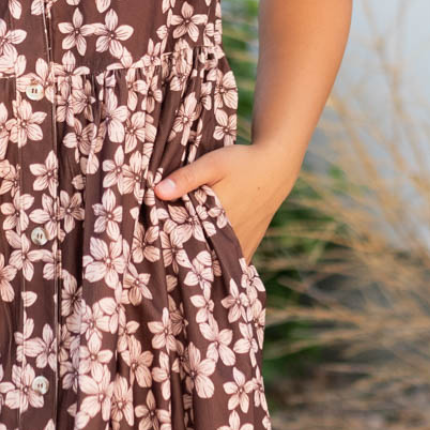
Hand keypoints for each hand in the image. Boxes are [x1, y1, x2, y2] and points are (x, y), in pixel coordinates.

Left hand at [153, 141, 296, 261]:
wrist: (276, 167)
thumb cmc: (242, 163)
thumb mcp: (212, 164)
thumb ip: (186, 178)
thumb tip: (158, 192)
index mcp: (218, 217)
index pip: (186, 239)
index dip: (169, 243)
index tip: (154, 244)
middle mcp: (231, 235)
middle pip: (200, 254)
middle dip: (182, 256)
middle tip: (164, 255)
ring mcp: (242, 242)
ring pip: (216, 261)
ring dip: (201, 262)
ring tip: (179, 265)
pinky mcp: (250, 243)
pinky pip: (232, 262)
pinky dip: (219, 265)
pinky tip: (206, 266)